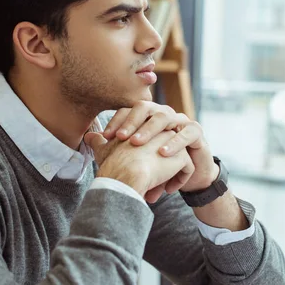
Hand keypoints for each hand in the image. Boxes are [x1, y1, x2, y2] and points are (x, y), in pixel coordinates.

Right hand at [84, 130, 194, 202]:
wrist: (127, 173)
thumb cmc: (113, 163)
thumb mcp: (104, 149)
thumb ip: (99, 142)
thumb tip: (89, 137)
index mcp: (143, 126)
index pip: (151, 143)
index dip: (145, 160)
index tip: (137, 175)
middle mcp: (160, 129)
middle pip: (165, 150)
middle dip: (158, 170)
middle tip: (146, 186)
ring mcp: (173, 141)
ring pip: (177, 159)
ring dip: (169, 177)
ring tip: (156, 192)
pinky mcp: (182, 155)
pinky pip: (187, 169)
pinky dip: (180, 181)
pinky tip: (167, 190)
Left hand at [102, 101, 218, 191]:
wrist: (187, 176)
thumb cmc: (158, 164)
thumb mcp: (135, 157)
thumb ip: (112, 146)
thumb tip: (88, 137)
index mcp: (147, 117)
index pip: (130, 110)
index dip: (117, 121)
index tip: (106, 137)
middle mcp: (163, 114)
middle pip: (147, 108)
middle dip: (132, 122)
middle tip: (121, 138)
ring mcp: (181, 121)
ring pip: (166, 116)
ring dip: (151, 130)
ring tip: (138, 144)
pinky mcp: (196, 132)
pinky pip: (187, 133)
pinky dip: (175, 143)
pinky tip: (163, 153)